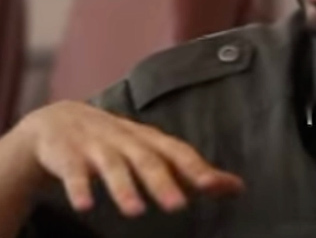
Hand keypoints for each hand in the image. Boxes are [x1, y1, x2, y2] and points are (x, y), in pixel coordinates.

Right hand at [11, 101, 243, 217]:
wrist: (58, 119)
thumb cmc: (120, 143)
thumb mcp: (155, 153)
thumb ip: (194, 171)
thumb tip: (240, 188)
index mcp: (151, 141)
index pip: (178, 153)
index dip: (196, 168)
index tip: (214, 185)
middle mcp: (127, 141)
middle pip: (147, 161)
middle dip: (162, 183)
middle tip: (178, 206)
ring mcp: (96, 147)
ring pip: (112, 167)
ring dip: (123, 189)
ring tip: (135, 211)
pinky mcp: (67, 157)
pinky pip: (73, 173)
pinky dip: (79, 188)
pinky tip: (85, 206)